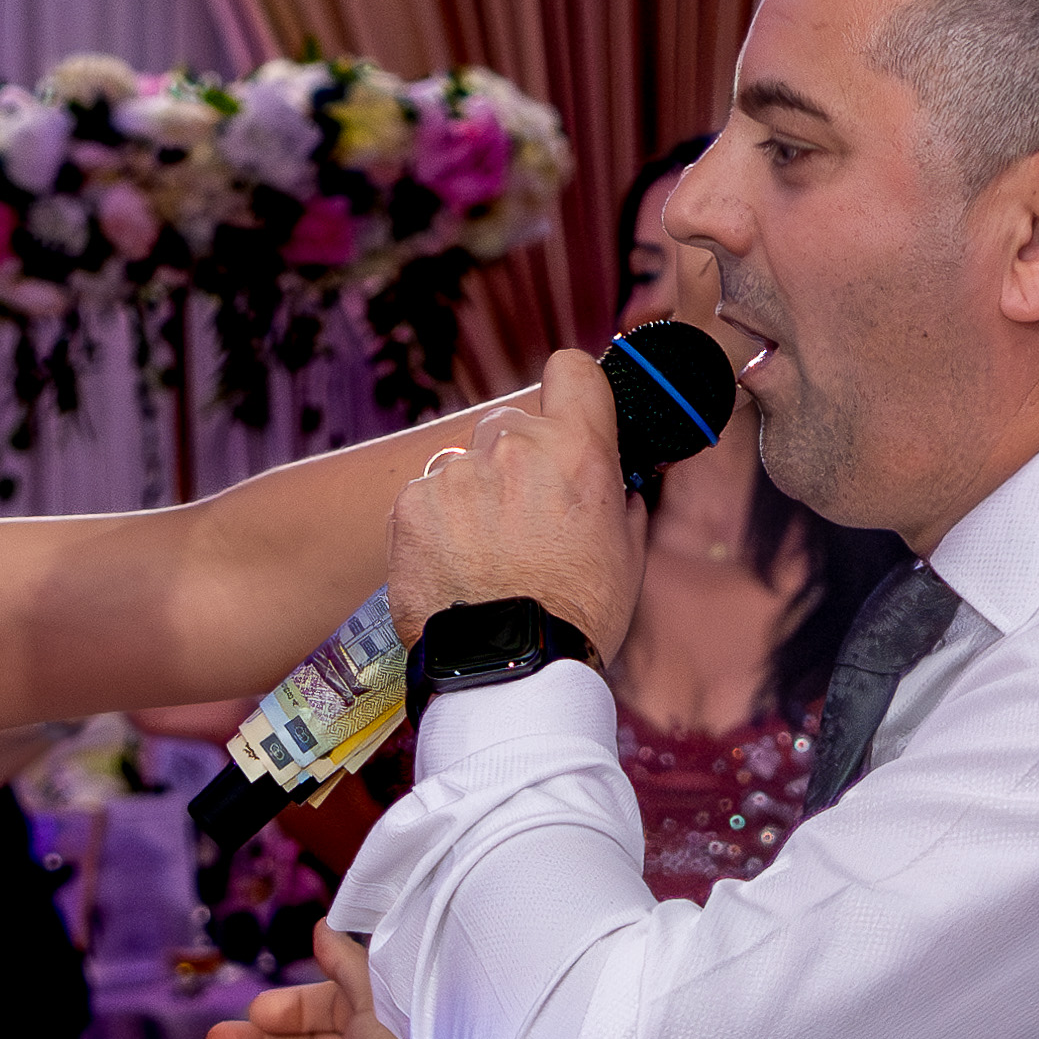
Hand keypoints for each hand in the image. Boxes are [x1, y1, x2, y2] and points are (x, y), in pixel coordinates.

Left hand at [385, 348, 638, 655]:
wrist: (511, 668)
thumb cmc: (578, 616)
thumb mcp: (627, 554)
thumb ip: (619, 501)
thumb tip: (618, 484)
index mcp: (577, 450)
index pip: (571, 370)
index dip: (568, 392)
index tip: (565, 418)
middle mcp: (513, 446)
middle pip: (508, 424)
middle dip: (514, 461)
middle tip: (521, 518)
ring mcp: (456, 472)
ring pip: (462, 464)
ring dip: (471, 496)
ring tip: (483, 556)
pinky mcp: (411, 503)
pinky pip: (424, 497)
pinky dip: (434, 525)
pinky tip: (451, 567)